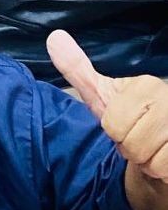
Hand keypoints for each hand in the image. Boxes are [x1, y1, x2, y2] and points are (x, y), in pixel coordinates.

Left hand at [46, 30, 167, 181]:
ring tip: (153, 148)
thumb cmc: (131, 119)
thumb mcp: (102, 95)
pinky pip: (167, 170)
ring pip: (152, 162)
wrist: (162, 144)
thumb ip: (78, 70)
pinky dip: (164, 172)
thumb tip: (53, 38)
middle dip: (131, 149)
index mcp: (147, 86)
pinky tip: (166, 157)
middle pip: (132, 145)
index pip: (113, 125)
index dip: (115, 132)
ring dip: (149, 162)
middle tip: (139, 138)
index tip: (125, 123)